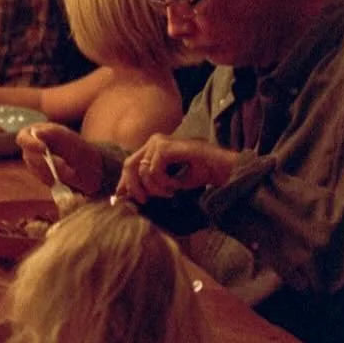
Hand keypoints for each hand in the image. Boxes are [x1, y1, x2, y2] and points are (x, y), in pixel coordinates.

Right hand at [17, 123, 106, 197]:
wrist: (90, 167)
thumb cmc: (78, 147)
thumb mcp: (69, 137)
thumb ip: (53, 132)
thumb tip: (37, 131)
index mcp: (36, 134)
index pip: (22, 138)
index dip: (30, 143)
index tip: (43, 148)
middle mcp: (32, 149)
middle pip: (29, 157)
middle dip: (47, 162)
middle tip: (65, 166)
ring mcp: (35, 164)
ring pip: (36, 170)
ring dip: (54, 172)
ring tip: (72, 173)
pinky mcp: (41, 177)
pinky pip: (44, 179)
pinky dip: (56, 179)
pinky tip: (67, 177)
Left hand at [115, 135, 237, 204]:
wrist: (221, 167)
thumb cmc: (200, 173)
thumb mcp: (170, 181)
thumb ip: (151, 183)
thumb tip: (129, 194)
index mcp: (153, 147)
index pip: (130, 163)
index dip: (124, 181)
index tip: (121, 197)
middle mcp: (154, 141)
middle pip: (129, 165)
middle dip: (134, 187)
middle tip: (145, 201)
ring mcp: (159, 142)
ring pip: (142, 171)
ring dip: (155, 187)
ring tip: (171, 191)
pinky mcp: (165, 146)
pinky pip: (154, 170)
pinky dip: (164, 182)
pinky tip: (177, 185)